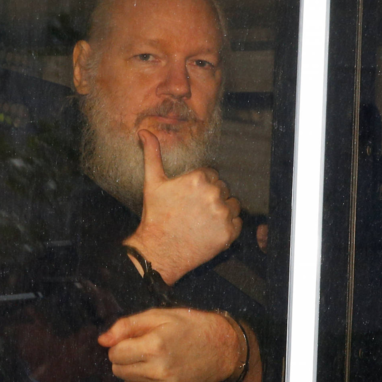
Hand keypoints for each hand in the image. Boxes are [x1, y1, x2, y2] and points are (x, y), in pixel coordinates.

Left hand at [98, 308, 242, 381]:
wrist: (222, 348)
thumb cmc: (189, 326)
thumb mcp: (158, 315)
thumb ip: (126, 326)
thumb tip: (102, 340)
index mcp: (154, 346)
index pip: (114, 354)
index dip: (119, 344)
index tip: (132, 339)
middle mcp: (160, 371)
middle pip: (118, 371)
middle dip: (124, 359)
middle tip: (142, 348)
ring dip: (134, 372)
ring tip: (152, 359)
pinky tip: (162, 371)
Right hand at [123, 129, 241, 284]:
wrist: (159, 250)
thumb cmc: (156, 216)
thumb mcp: (152, 182)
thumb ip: (152, 154)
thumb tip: (144, 131)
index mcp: (198, 178)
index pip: (211, 175)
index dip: (200, 185)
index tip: (189, 197)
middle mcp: (213, 194)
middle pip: (222, 188)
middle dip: (211, 197)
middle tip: (194, 210)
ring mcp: (222, 214)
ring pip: (232, 204)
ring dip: (222, 210)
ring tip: (203, 220)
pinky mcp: (228, 233)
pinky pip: (237, 223)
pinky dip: (228, 227)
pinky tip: (210, 230)